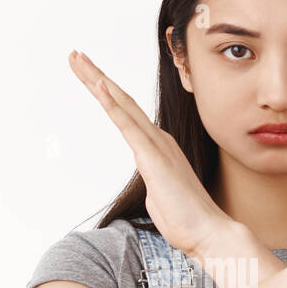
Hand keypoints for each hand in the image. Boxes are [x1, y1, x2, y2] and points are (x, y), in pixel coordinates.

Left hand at [69, 50, 235, 259]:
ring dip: (98, 80)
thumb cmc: (187, 220)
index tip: (90, 75)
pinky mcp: (152, 157)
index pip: (127, 114)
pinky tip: (99, 85)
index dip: (107, 92)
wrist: (210, 233)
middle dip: (97, 76)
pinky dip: (112, 104)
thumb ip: (154, 182)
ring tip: (78, 59)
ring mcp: (156, 145)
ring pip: (122, 105)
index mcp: (159, 148)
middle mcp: (158, 140)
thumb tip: (152, 181)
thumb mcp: (161, 196)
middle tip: (76, 55)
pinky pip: (127, 125)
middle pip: (122, 101)